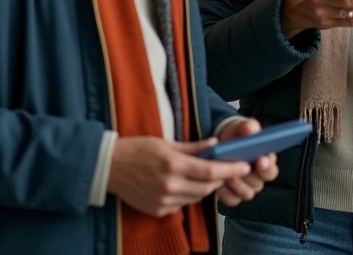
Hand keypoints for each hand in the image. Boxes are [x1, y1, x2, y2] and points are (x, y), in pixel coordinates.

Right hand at [107, 136, 251, 216]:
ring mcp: (164, 200)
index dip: (230, 169)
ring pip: (197, 197)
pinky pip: (183, 204)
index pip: (211, 170)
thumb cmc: (137, 150)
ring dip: (206, 187)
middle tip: (229, 169)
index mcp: (173, 164)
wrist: (108, 168)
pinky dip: (189, 195)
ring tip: (208, 175)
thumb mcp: (166, 143)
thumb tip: (216, 145)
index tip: (244, 166)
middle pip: (207, 186)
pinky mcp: (158, 210)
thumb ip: (193, 147)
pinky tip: (186, 184)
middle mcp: (170, 185)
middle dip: (221, 178)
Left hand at [214, 117, 279, 206]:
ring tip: (229, 176)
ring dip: (238, 186)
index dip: (267, 167)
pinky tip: (219, 185)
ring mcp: (247, 188)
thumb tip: (251, 129)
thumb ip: (249, 127)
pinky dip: (226, 194)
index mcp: (266, 162)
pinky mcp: (233, 195)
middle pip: (259, 184)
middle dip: (250, 177)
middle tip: (241, 169)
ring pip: (247, 193)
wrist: (223, 145)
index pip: (271, 170)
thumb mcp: (243, 128)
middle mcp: (259, 178)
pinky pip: (232, 200)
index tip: (261, 160)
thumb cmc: (238, 137)